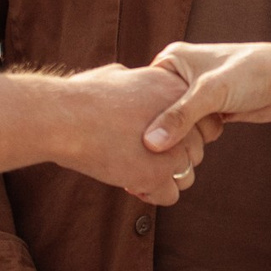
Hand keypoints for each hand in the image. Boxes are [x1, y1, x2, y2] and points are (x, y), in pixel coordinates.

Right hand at [56, 64, 209, 202]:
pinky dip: (150, 193)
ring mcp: (174, 148)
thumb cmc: (83, 96)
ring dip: (162, 177)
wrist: (65, 117)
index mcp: (177, 91)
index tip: (158, 139)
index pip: (205, 122)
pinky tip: (129, 181)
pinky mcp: (157, 174)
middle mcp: (184, 118)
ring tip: (133, 169)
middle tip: (140, 156)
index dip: (183, 135)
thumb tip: (130, 79)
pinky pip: (169, 195)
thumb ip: (136, 81)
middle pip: (196, 150)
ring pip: (186, 175)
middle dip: (170, 157)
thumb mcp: (117, 74)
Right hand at [144, 41, 270, 153]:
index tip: (124, 138)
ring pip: (176, 124)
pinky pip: (193, 133)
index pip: (142, 89)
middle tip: (138, 156)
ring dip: (173, 141)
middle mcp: (184, 76)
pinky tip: (179, 158)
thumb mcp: (212, 91)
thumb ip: (180, 116)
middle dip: (153, 131)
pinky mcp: (215, 113)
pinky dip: (189, 144)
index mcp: (174, 59)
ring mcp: (200, 96)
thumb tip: (151, 143)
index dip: (135, 114)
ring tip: (156, 161)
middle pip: (156, 110)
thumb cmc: (256, 72)